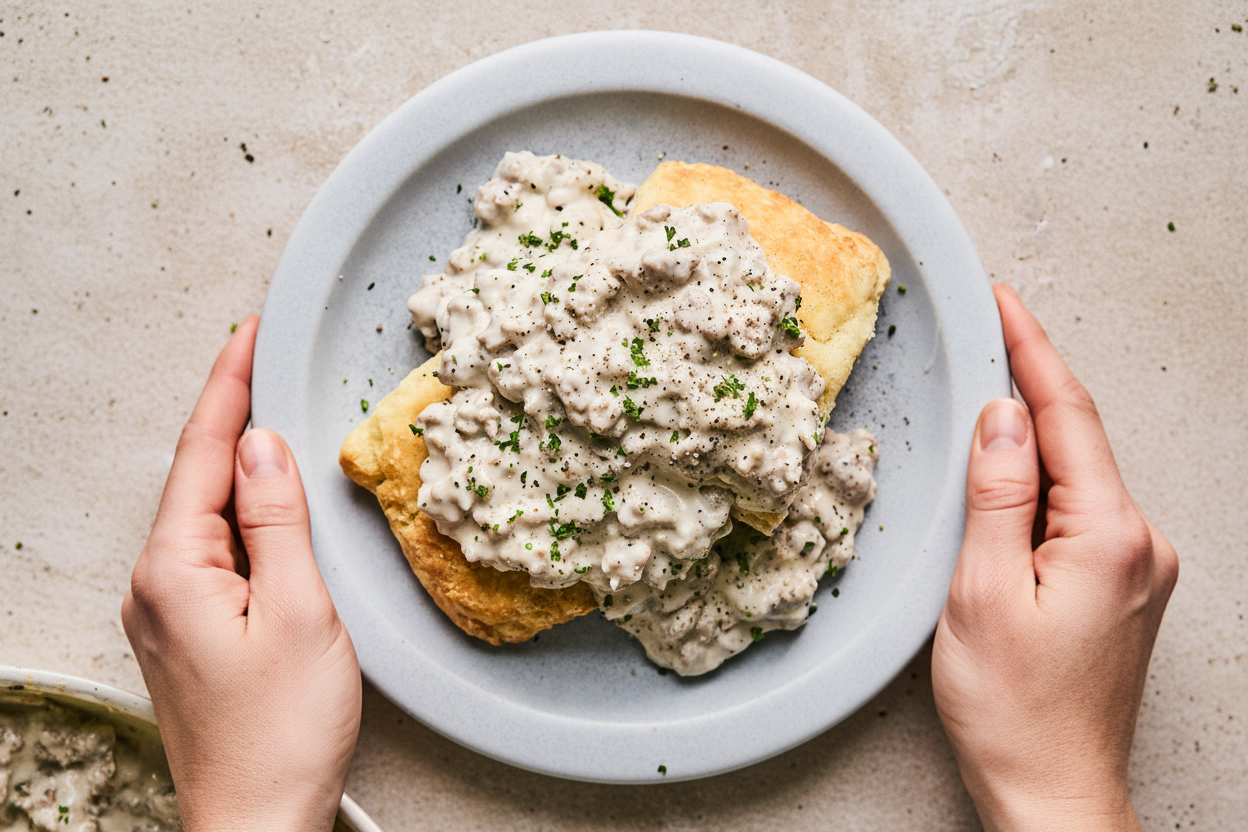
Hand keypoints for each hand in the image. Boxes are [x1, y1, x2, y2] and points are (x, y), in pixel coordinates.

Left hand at [122, 316, 360, 831]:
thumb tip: (262, 445)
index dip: (228, 387)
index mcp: (175, 569)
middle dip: (229, 414)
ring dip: (237, 463)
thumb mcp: (299, 612)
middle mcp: (155, 583)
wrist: (257, 819)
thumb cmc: (283, 731)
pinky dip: (241, 512)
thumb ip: (277, 521)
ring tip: (272, 416)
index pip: (203, 454)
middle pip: (195, 476)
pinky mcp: (188, 630)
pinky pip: (211, 547)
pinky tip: (267, 503)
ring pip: (204, 512)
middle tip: (263, 358)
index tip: (248, 335)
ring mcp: (167, 610)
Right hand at [932, 285, 1177, 831]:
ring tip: (986, 401)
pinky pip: (1081, 510)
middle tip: (988, 331)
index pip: (1068, 417)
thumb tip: (1003, 415)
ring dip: (1035, 435)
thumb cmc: (1014, 708)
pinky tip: (1011, 476)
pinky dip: (1044, 482)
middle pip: (1081, 438)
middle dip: (1031, 383)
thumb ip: (999, 492)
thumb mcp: (983, 590)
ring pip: (1080, 474)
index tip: (1004, 302)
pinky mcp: (1125, 587)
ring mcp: (1139, 567)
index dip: (1032, 351)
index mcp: (1110, 536)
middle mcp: (1141, 544)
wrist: (1052, 788)